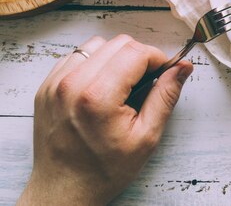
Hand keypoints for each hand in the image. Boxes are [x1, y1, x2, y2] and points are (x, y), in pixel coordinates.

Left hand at [17, 35, 192, 205]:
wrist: (64, 189)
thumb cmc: (104, 170)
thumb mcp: (146, 137)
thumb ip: (166, 96)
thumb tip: (182, 68)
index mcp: (98, 97)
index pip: (137, 52)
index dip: (158, 59)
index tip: (164, 73)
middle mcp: (72, 84)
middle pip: (119, 43)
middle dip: (140, 57)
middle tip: (147, 81)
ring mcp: (55, 83)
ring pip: (97, 45)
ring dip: (116, 58)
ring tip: (122, 85)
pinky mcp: (46, 86)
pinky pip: (77, 56)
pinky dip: (94, 64)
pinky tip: (101, 87)